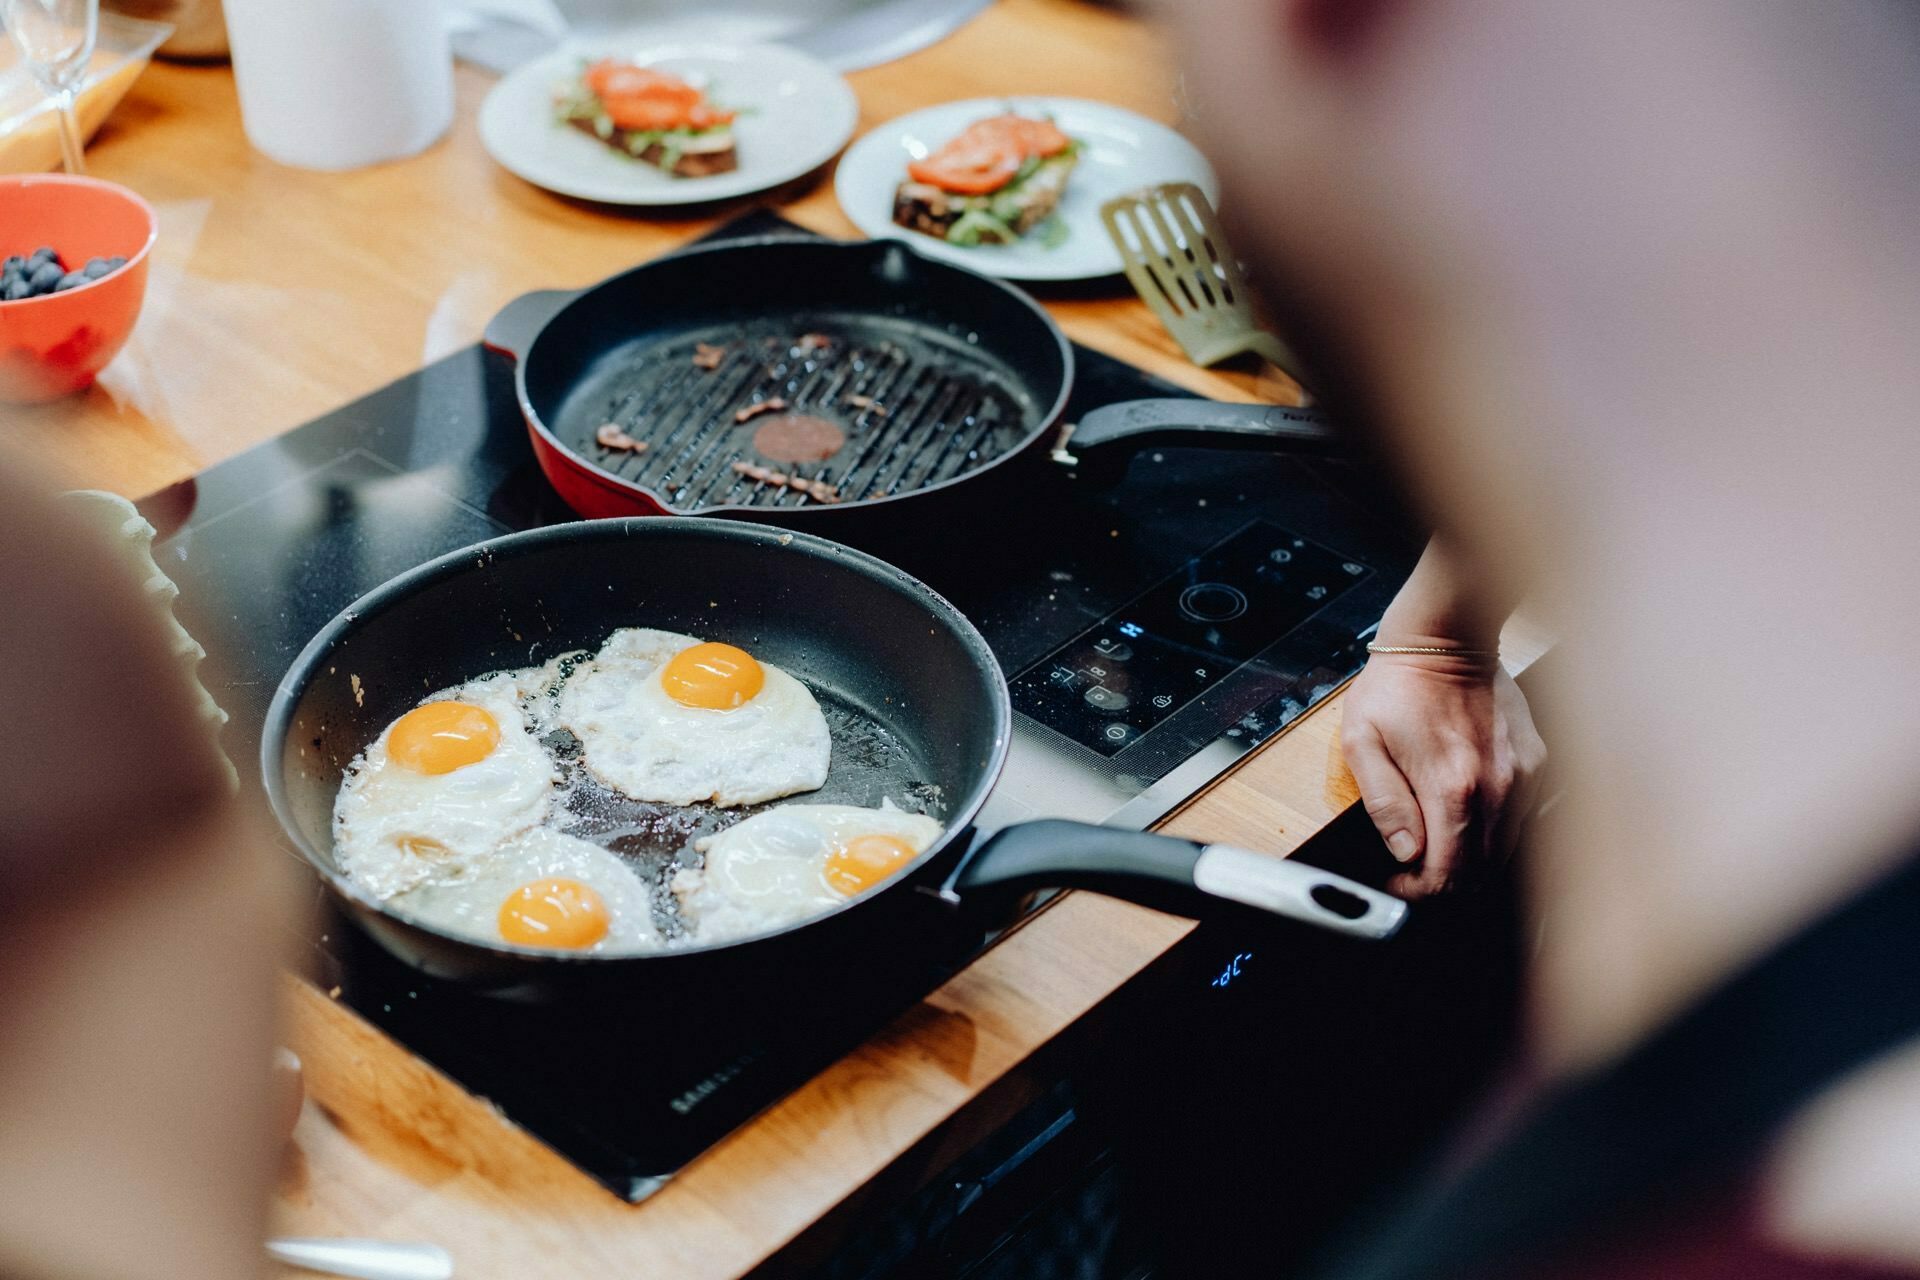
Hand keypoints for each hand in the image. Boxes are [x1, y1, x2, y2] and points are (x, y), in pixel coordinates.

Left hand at [1339, 652, 1546, 897]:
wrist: (1447, 638)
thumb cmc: (1397, 686)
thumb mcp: (1362, 741)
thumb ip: (1384, 803)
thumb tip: (1404, 852)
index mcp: (1451, 788)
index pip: (1447, 875)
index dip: (1419, 892)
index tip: (1398, 884)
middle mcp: (1497, 790)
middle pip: (1481, 873)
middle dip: (1444, 883)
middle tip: (1413, 872)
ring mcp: (1523, 778)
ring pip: (1505, 852)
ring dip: (1470, 861)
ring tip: (1435, 844)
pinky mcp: (1537, 764)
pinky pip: (1520, 820)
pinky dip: (1493, 831)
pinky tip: (1465, 814)